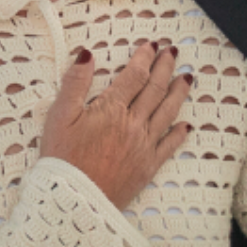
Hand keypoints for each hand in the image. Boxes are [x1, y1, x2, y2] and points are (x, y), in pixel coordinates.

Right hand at [41, 42, 191, 209]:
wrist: (75, 200)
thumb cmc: (63, 159)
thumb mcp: (59, 117)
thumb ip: (74, 83)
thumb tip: (87, 54)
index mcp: (112, 109)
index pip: (134, 76)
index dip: (145, 58)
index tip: (151, 46)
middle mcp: (133, 124)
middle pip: (155, 90)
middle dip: (165, 68)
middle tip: (172, 53)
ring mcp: (144, 146)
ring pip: (167, 113)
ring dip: (178, 93)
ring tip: (187, 78)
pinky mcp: (147, 167)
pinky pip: (169, 146)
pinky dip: (179, 133)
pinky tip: (186, 124)